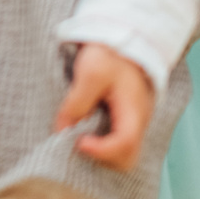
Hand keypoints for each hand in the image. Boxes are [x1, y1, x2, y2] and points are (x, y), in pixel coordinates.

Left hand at [56, 43, 154, 172]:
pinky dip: (101, 145)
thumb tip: (61, 131)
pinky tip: (84, 131)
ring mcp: (133, 123)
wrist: (121, 40)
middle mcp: (138, 122)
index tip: (78, 141)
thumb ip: (76, 103)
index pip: (125, 144)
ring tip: (79, 136)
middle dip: (102, 158)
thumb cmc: (109, 54)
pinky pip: (117, 144)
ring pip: (123, 155)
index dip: (101, 150)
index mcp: (134, 111)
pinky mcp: (125, 121)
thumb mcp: (90, 73)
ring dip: (101, 153)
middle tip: (78, 141)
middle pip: (127, 158)